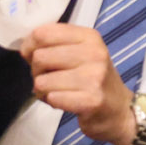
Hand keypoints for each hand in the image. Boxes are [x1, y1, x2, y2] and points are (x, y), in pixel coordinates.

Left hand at [23, 22, 136, 144]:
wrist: (120, 111)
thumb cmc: (93, 80)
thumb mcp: (80, 53)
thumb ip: (53, 45)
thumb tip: (25, 48)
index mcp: (88, 37)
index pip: (43, 33)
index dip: (30, 46)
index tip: (33, 56)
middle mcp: (94, 53)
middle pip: (40, 57)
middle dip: (37, 72)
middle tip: (49, 79)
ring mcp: (94, 77)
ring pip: (42, 81)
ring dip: (43, 91)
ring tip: (58, 92)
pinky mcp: (91, 100)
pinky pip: (52, 98)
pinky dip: (53, 102)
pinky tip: (65, 102)